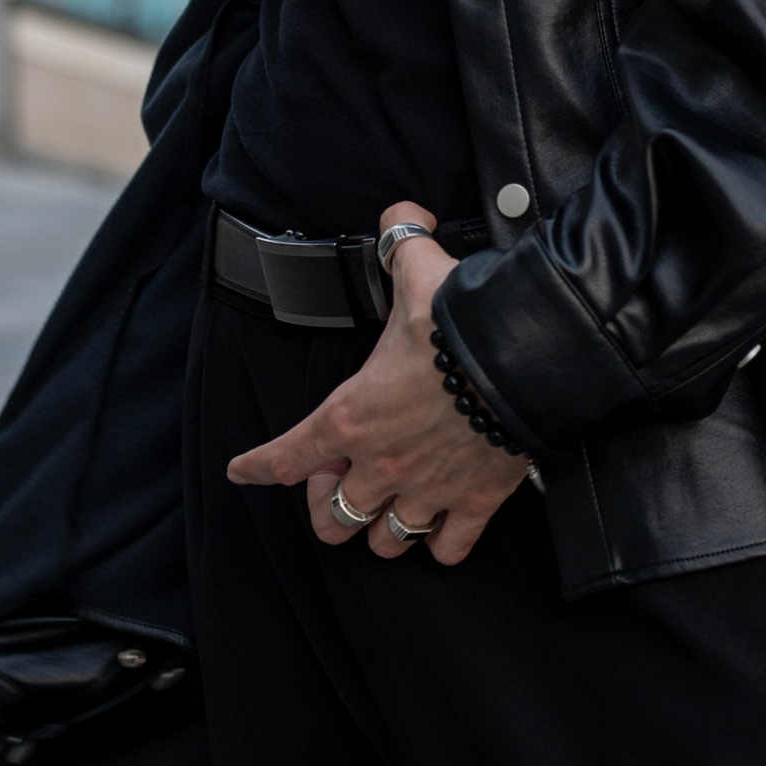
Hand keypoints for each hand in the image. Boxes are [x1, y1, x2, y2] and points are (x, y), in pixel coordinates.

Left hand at [227, 202, 528, 565]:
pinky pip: (449, 548)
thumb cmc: (461, 321)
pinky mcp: (474, 503)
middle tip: (344, 479)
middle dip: (330, 506)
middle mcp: (381, 463)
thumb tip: (403, 216)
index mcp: (351, 416)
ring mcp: (427, 489)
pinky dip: (443, 542)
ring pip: (385, 542)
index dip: (257, 466)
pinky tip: (443, 527)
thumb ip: (402, 242)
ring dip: (384, 528)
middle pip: (332, 520)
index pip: (286, 456)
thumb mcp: (420, 271)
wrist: (525, 358)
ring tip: (393, 505)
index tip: (241, 470)